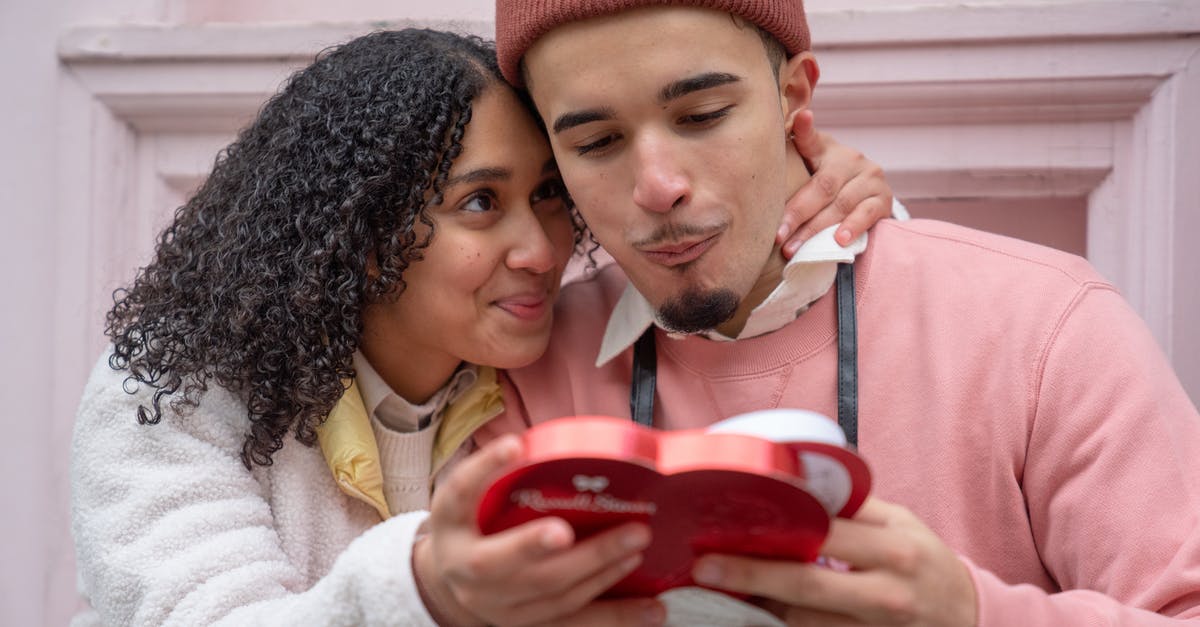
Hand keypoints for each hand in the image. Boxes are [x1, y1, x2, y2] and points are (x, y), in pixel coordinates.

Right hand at [415, 435, 666, 626]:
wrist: (452, 582)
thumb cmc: (471, 524)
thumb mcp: (470, 495)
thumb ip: (499, 471)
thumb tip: (545, 438)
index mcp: (450, 525)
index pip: (461, 492)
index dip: (485, 468)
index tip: (515, 445)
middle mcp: (467, 570)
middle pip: (504, 561)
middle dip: (547, 541)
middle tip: (590, 517)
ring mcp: (499, 606)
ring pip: (550, 592)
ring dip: (598, 567)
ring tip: (635, 541)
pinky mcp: (529, 624)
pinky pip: (576, 623)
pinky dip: (618, 617)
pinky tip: (654, 609)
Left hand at [691, 498, 976, 626]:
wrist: (968, 619)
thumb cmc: (925, 562)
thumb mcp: (901, 524)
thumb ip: (853, 509)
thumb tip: (797, 482)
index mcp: (893, 548)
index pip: (825, 533)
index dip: (776, 526)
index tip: (731, 520)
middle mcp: (885, 591)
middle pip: (806, 584)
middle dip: (751, 574)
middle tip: (705, 567)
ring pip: (803, 621)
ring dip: (758, 604)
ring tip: (719, 587)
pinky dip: (781, 625)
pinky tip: (755, 610)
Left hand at [777, 111, 894, 257]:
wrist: (866, 195)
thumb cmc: (826, 183)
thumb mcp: (809, 168)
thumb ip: (792, 160)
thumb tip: (773, 138)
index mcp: (827, 149)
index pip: (813, 139)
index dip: (806, 129)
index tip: (803, 117)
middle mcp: (851, 160)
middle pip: (822, 187)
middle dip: (797, 214)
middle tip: (777, 236)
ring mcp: (870, 179)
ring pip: (841, 205)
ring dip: (816, 229)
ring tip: (795, 248)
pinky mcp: (883, 199)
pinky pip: (866, 215)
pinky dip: (852, 227)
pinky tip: (838, 241)